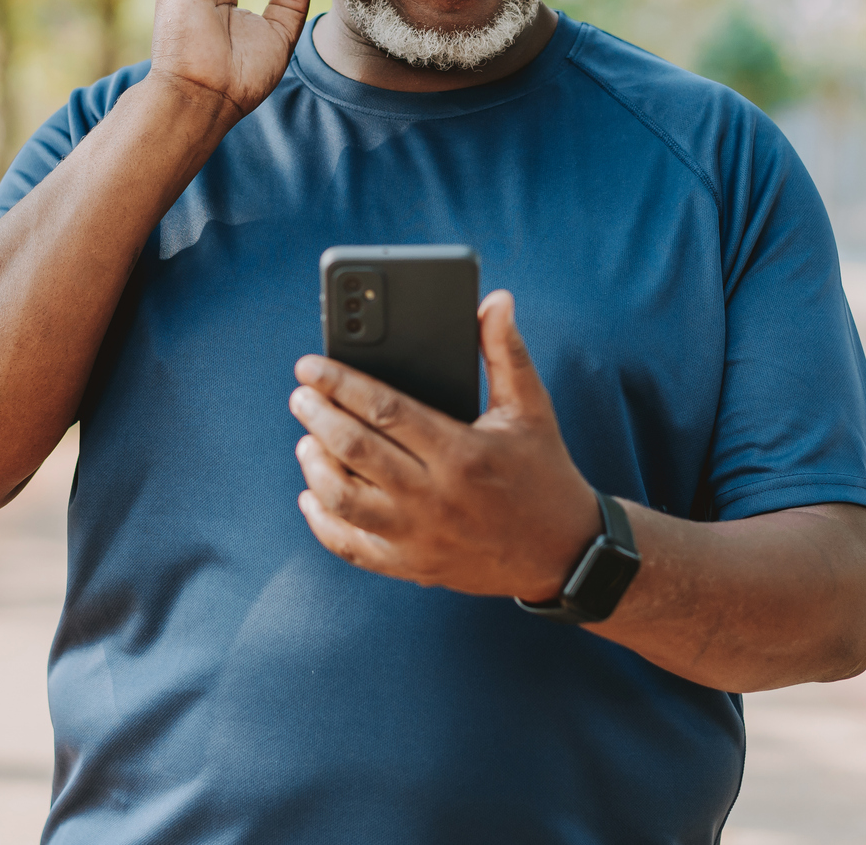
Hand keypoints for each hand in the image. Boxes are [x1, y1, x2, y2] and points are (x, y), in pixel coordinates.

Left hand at [288, 290, 602, 601]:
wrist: (564, 554)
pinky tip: (313, 493)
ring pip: (342, 498)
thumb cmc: (544, 473)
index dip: (340, 383)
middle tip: (300, 396)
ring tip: (307, 439)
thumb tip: (496, 301)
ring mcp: (418, 536)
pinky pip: (350, 545)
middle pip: (354, 450)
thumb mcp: (531, 409)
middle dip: (317, 417)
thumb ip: (506, 351)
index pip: (384, 409)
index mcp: (461, 452)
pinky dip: (322, 520)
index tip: (310, 366)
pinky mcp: (411, 565)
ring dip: (314, 465)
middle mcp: (434, 496)